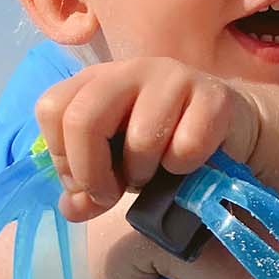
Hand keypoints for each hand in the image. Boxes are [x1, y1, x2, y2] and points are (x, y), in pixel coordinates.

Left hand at [35, 58, 261, 220]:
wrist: (227, 129)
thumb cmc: (161, 144)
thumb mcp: (116, 166)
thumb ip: (88, 188)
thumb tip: (72, 207)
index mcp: (94, 82)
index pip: (52, 109)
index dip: (63, 158)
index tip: (85, 183)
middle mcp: (127, 71)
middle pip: (82, 118)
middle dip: (92, 172)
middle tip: (111, 193)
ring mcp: (171, 77)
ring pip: (140, 138)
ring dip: (144, 173)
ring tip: (154, 174)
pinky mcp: (212, 96)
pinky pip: (187, 146)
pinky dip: (183, 169)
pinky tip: (187, 164)